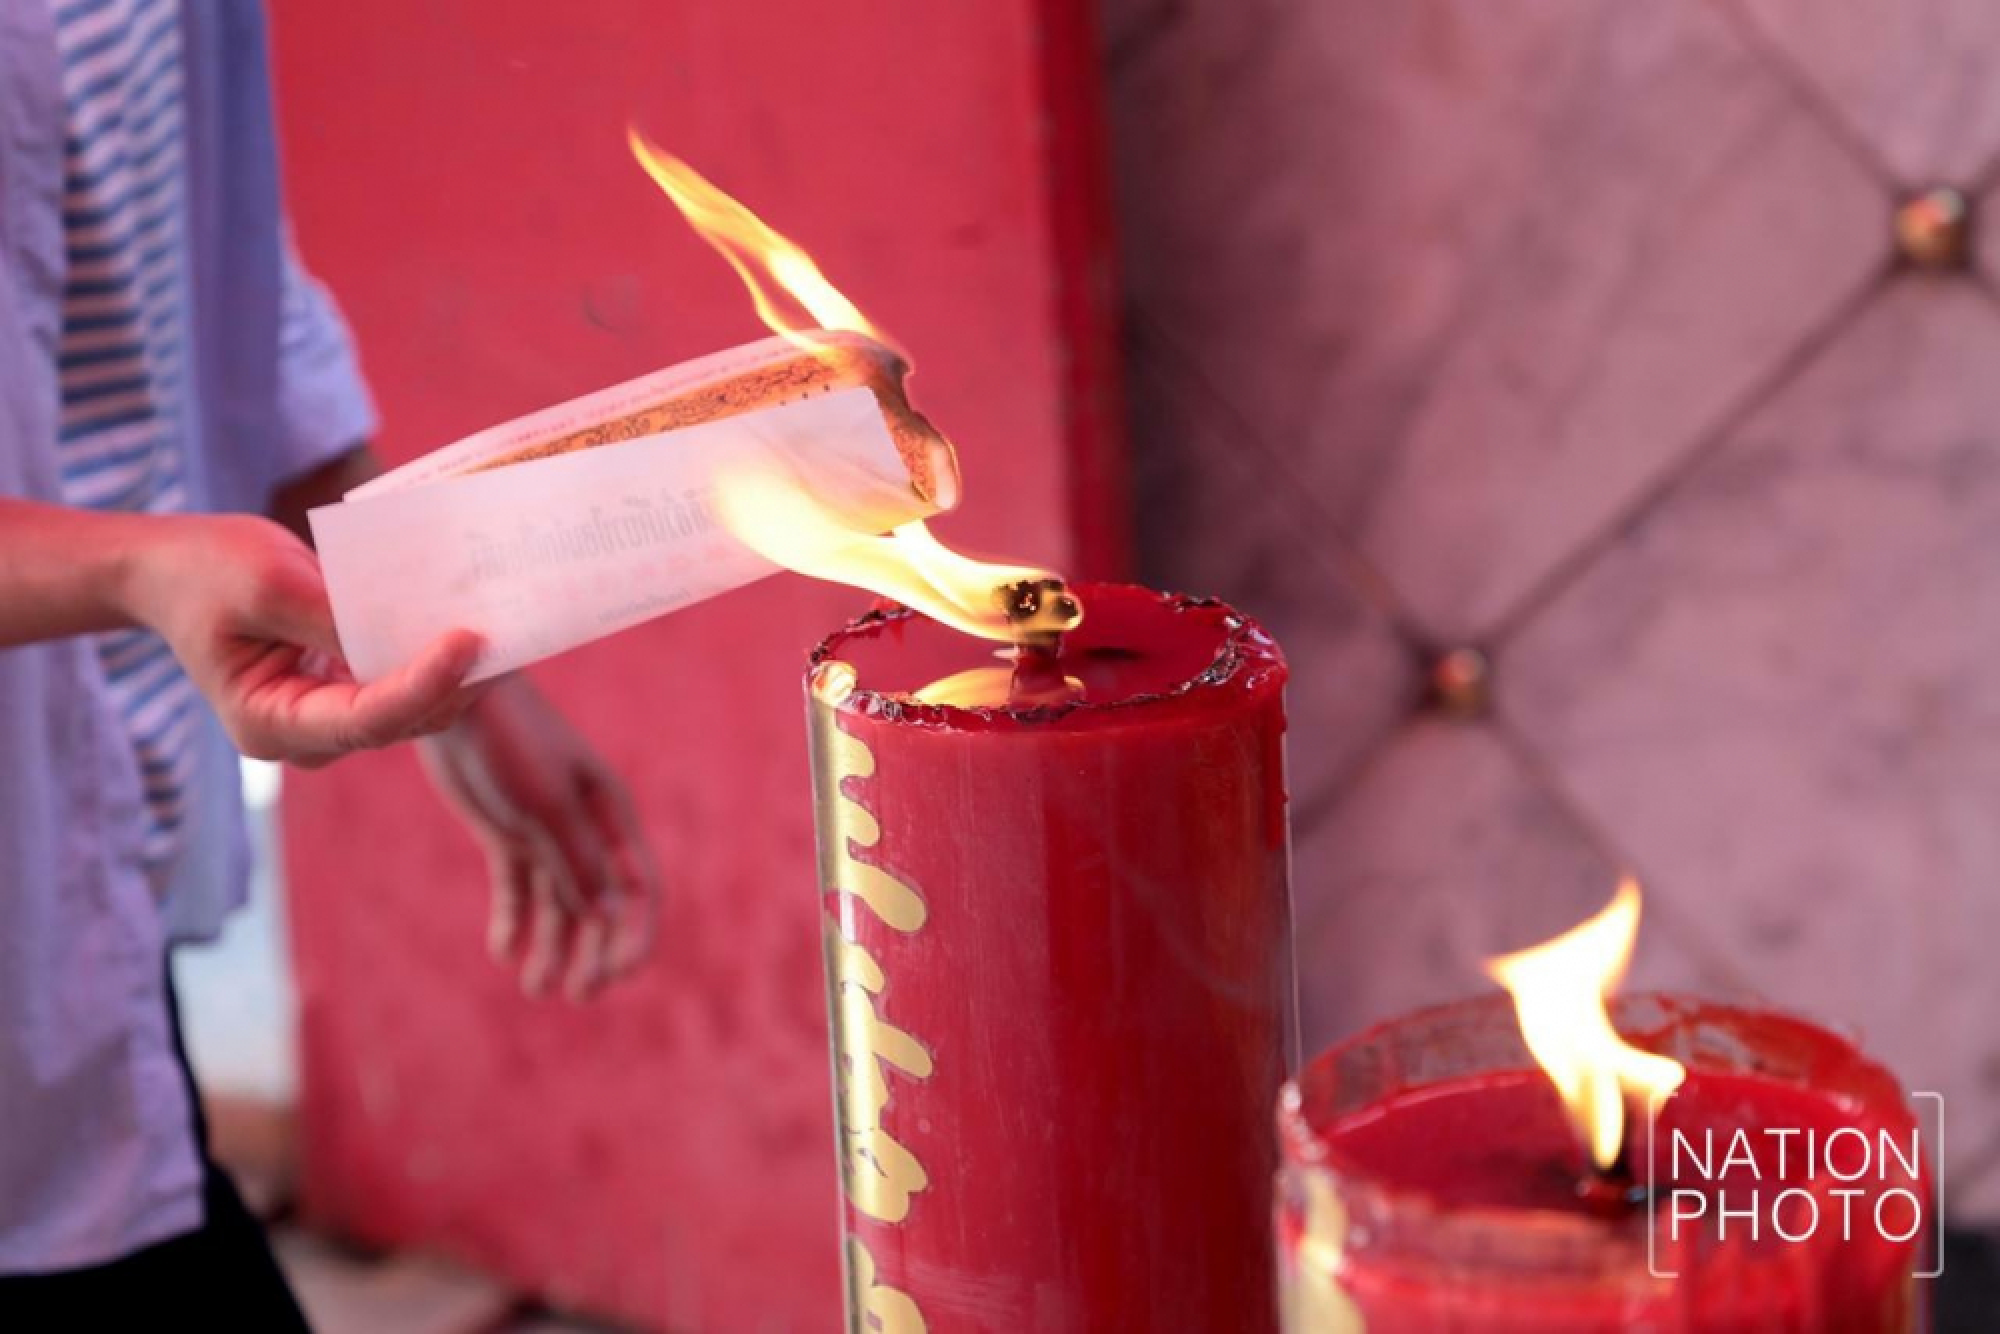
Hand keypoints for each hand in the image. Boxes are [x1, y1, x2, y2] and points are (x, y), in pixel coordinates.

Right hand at [121, 514, 482, 766]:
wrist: (175, 570)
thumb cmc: (208, 571)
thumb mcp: (267, 580)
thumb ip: (331, 616)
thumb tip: (408, 635)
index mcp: (270, 723)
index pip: (366, 718)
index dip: (424, 684)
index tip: (468, 641)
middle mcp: (306, 736)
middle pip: (402, 721)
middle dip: (456, 680)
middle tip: (510, 629)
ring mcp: (331, 719)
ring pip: (416, 710)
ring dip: (460, 673)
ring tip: (508, 625)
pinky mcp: (350, 692)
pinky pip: (408, 684)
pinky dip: (440, 658)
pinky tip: (477, 623)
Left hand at [418, 675, 660, 999]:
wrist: (457, 696)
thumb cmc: (511, 741)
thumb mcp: (545, 806)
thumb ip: (577, 861)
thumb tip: (606, 918)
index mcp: (611, 816)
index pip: (636, 887)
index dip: (634, 933)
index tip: (619, 975)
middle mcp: (586, 829)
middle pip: (599, 905)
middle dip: (592, 952)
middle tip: (575, 996)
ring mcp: (546, 833)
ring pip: (558, 903)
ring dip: (552, 947)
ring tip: (534, 988)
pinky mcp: (507, 833)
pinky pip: (517, 888)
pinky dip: (513, 920)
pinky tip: (502, 952)